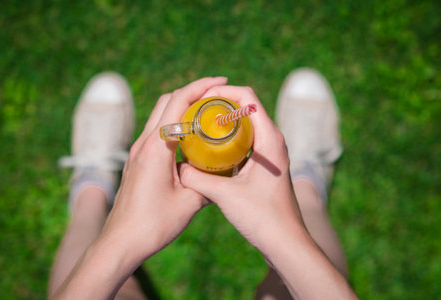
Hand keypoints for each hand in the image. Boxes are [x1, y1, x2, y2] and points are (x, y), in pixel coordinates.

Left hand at [102, 76, 228, 262]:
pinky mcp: (137, 161)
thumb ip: (209, 183)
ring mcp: (138, 152)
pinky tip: (191, 137)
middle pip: (167, 101)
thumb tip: (224, 173)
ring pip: (160, 115)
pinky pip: (157, 131)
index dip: (200, 87)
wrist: (121, 242)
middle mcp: (144, 144)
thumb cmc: (152, 224)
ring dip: (182, 107)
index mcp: (156, 148)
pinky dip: (175, 124)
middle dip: (193, 92)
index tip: (221, 82)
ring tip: (207, 112)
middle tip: (217, 94)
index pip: (177, 102)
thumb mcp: (189, 203)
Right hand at [179, 85, 305, 252]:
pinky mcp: (265, 165)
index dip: (222, 92)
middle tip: (193, 112)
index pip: (248, 97)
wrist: (285, 243)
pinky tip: (209, 150)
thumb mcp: (225, 196)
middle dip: (218, 104)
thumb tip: (178, 167)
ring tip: (197, 126)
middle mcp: (273, 140)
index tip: (200, 98)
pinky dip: (227, 139)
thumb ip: (198, 179)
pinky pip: (245, 141)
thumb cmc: (263, 218)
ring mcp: (270, 153)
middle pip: (245, 107)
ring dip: (223, 122)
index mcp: (270, 139)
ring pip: (245, 125)